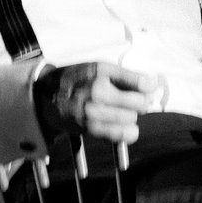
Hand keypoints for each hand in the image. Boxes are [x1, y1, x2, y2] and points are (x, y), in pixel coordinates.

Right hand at [34, 61, 161, 145]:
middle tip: (131, 101)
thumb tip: (154, 85)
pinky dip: (127, 132)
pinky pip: (122, 135)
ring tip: (119, 112)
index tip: (147, 87)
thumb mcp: (98, 68)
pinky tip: (122, 126)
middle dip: (140, 103)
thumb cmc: (77, 80)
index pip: (142, 82)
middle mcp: (97, 91)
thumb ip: (125, 76)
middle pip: (140, 103)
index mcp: (102, 72)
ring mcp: (93, 111)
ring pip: (131, 119)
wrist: (47, 96)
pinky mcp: (90, 128)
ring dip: (130, 117)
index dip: (149, 86)